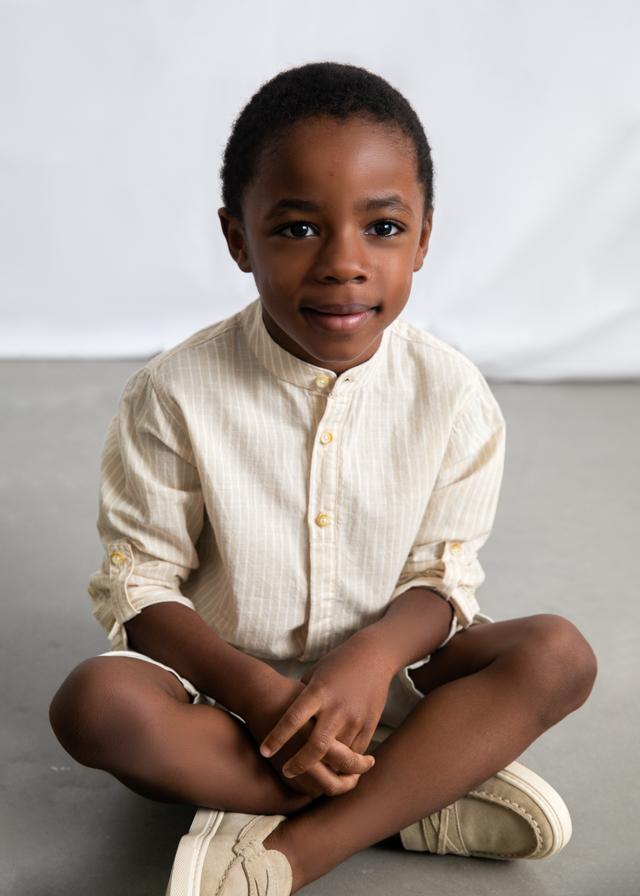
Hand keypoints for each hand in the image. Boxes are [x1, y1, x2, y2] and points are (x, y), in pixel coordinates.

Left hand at [258, 632, 392, 779]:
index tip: (264, 752)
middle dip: (299, 764)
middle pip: (317, 747)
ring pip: (337, 756)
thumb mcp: (313, 675)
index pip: (293, 719)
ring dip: (323, 768)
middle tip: (286, 770)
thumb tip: (284, 725)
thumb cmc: (335, 664)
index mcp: (318, 691)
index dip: (277, 738)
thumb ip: (301, 700)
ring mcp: (355, 718)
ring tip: (307, 774)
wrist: (373, 656)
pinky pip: (354, 754)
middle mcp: (337, 707)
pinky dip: (341, 763)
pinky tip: (330, 765)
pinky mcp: (369, 725)